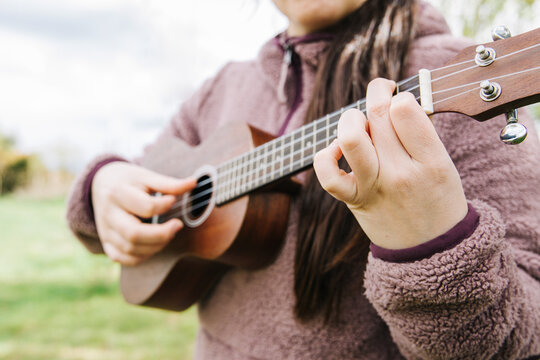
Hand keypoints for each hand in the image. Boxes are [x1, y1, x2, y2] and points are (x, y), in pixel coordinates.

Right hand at [92, 162, 195, 264]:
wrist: (100, 183)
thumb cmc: (129, 180)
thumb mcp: (146, 176)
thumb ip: (169, 183)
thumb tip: (193, 183)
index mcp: (117, 192)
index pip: (145, 207)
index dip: (165, 206)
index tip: (173, 201)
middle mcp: (108, 214)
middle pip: (134, 234)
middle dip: (162, 234)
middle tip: (178, 225)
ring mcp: (105, 231)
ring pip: (130, 248)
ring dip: (156, 246)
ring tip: (168, 233)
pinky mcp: (106, 242)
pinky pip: (122, 258)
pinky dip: (141, 256)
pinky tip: (153, 245)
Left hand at [313, 78, 467, 249]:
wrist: (430, 250)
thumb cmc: (438, 200)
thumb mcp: (445, 165)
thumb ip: (421, 134)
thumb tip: (395, 101)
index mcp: (431, 162)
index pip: (405, 109)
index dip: (398, 96)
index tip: (400, 101)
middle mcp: (401, 174)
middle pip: (378, 114)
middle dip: (376, 93)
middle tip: (381, 95)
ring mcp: (374, 187)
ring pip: (351, 138)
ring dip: (351, 119)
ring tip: (359, 122)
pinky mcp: (354, 200)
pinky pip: (328, 175)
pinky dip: (325, 155)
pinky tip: (337, 149)